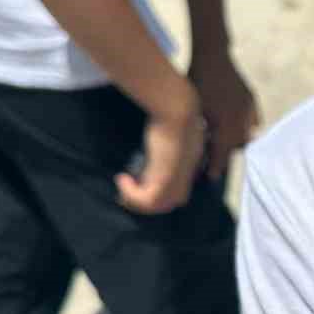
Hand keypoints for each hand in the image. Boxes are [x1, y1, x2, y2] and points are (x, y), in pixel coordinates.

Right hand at [114, 84, 205, 213]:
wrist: (177, 108)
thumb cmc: (172, 112)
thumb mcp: (172, 128)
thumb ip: (168, 139)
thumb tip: (153, 138)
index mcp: (191, 164)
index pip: (180, 191)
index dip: (160, 191)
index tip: (139, 181)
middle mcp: (187, 176)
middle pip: (170, 203)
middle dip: (146, 201)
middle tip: (125, 192)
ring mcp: (178, 180)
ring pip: (158, 205)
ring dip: (135, 199)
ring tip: (122, 183)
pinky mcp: (165, 180)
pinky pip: (147, 201)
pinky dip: (131, 194)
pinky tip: (121, 178)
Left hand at [189, 49, 258, 178]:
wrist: (212, 56)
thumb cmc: (197, 82)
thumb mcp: (194, 111)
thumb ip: (199, 134)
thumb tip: (195, 152)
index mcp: (224, 127)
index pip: (220, 156)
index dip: (214, 168)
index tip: (210, 177)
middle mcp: (240, 123)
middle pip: (234, 149)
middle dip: (224, 157)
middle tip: (214, 162)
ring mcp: (248, 112)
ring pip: (245, 137)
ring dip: (235, 143)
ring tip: (225, 145)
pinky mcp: (252, 101)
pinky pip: (253, 123)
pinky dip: (246, 129)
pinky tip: (239, 129)